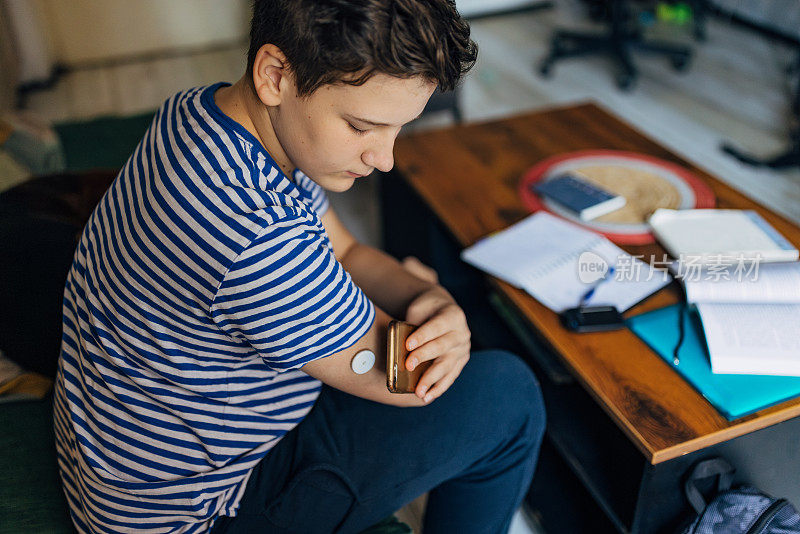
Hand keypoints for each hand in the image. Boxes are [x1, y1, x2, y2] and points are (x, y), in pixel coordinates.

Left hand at [404, 286, 470, 402]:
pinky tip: (427, 397)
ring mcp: (463, 349)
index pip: (437, 327)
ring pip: (446, 366)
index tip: (408, 344)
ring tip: (418, 392)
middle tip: (408, 366)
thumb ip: (412, 324)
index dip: (422, 336)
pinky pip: (450, 377)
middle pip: (441, 347)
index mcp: (453, 315)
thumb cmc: (426, 310)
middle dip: (423, 357)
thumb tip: (399, 348)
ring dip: (431, 379)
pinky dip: (438, 388)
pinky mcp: (461, 362)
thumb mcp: (419, 308)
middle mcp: (462, 333)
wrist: (441, 309)